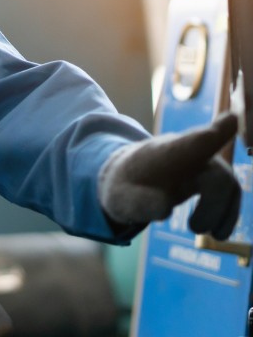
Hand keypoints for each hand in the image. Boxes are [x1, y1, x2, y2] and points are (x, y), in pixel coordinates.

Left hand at [98, 112, 240, 239]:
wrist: (128, 180)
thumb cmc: (124, 187)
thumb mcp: (120, 198)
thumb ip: (138, 202)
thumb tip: (165, 209)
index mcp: (165, 152)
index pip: (194, 142)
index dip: (216, 132)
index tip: (232, 118)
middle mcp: (189, 153)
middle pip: (217, 173)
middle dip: (213, 205)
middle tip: (194, 229)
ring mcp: (201, 163)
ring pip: (227, 183)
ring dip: (222, 212)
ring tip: (209, 235)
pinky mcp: (209, 177)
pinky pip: (229, 192)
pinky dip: (227, 214)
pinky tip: (218, 233)